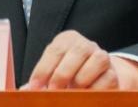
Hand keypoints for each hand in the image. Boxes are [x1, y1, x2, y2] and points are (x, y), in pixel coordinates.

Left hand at [21, 30, 137, 89]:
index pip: (55, 50)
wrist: (93, 80)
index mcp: (67, 40)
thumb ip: (40, 80)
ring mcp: (102, 57)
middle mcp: (86, 44)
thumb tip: (23, 92)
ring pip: (97, 61)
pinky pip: (108, 79)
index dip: (43, 70)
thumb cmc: (66, 75)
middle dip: (62, 74)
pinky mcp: (114, 74)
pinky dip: (95, 90)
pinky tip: (85, 96)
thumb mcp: (52, 72)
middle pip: (77, 52)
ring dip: (82, 80)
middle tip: (53, 92)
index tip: (34, 88)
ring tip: (71, 93)